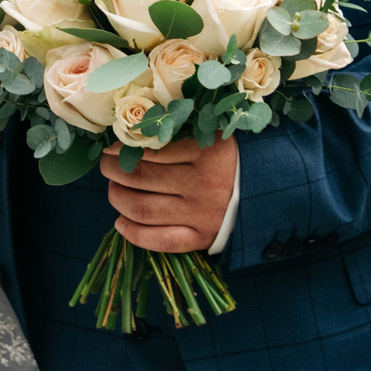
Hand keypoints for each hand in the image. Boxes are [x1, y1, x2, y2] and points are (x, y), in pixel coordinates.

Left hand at [102, 135, 236, 253]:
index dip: (122, 148)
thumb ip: (178, 129)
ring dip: (117, 198)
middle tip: (106, 166)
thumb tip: (130, 130)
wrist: (264, 192)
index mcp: (207, 150)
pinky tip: (120, 222)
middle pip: (140, 178)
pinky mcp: (201, 237)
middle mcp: (204, 182)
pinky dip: (134, 234)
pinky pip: (160, 240)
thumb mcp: (211, 134)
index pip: (150, 149)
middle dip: (113, 170)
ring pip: (143, 208)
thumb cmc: (227, 159)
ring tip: (113, 189)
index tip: (110, 146)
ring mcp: (202, 213)